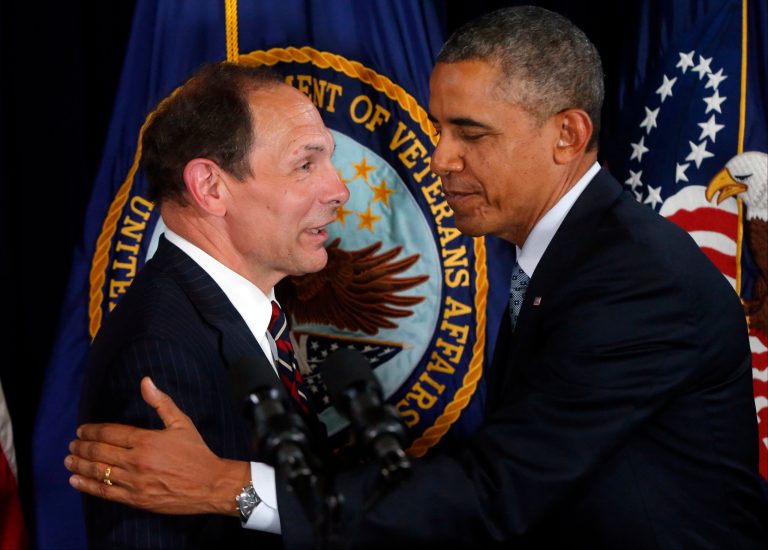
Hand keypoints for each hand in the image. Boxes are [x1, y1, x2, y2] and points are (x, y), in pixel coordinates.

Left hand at [65, 376, 249, 515]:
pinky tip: (76, 480)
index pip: (110, 433)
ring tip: (69, 460)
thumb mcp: (181, 423)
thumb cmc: (197, 452)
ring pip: (98, 471)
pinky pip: (104, 491)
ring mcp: (134, 481)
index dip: (92, 431)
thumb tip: (145, 381)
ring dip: (79, 464)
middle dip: (82, 447)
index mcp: (146, 440)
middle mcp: (136, 460)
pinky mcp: (135, 499)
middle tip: (72, 444)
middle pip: (99, 452)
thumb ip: (161, 402)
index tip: (81, 430)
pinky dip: (87, 485)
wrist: (210, 484)